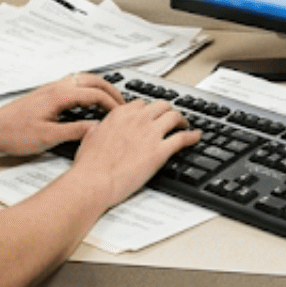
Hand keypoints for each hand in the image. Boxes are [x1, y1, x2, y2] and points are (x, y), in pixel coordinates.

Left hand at [0, 74, 127, 158]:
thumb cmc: (14, 134)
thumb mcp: (49, 137)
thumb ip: (76, 131)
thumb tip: (98, 128)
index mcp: (60, 95)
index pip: (95, 94)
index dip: (112, 103)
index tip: (123, 114)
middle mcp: (56, 87)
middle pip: (93, 80)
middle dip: (111, 90)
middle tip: (123, 103)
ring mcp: (51, 88)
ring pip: (83, 80)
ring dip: (99, 87)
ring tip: (110, 100)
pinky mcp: (46, 94)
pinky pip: (74, 84)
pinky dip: (88, 89)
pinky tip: (88, 102)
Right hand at [68, 97, 199, 203]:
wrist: (93, 182)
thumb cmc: (88, 165)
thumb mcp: (89, 137)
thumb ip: (98, 128)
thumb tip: (99, 127)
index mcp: (120, 115)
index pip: (141, 104)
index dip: (148, 110)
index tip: (151, 116)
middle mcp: (137, 120)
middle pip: (161, 106)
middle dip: (167, 111)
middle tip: (170, 118)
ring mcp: (150, 134)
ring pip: (174, 117)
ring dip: (181, 120)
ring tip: (184, 125)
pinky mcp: (160, 151)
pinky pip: (182, 138)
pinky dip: (192, 136)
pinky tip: (196, 136)